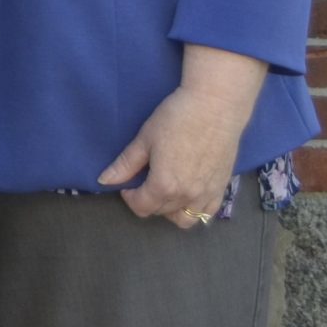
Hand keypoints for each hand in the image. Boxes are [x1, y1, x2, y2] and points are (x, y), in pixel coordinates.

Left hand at [98, 45, 267, 228]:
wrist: (215, 108)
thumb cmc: (176, 119)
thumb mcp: (144, 139)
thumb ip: (125, 164)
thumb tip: (104, 181)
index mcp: (164, 185)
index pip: (142, 206)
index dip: (129, 197)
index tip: (127, 184)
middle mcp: (187, 197)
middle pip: (161, 211)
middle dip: (147, 199)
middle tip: (144, 179)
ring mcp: (207, 195)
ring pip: (184, 218)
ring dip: (170, 209)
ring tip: (164, 189)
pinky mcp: (222, 188)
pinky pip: (207, 213)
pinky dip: (194, 209)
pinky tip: (187, 193)